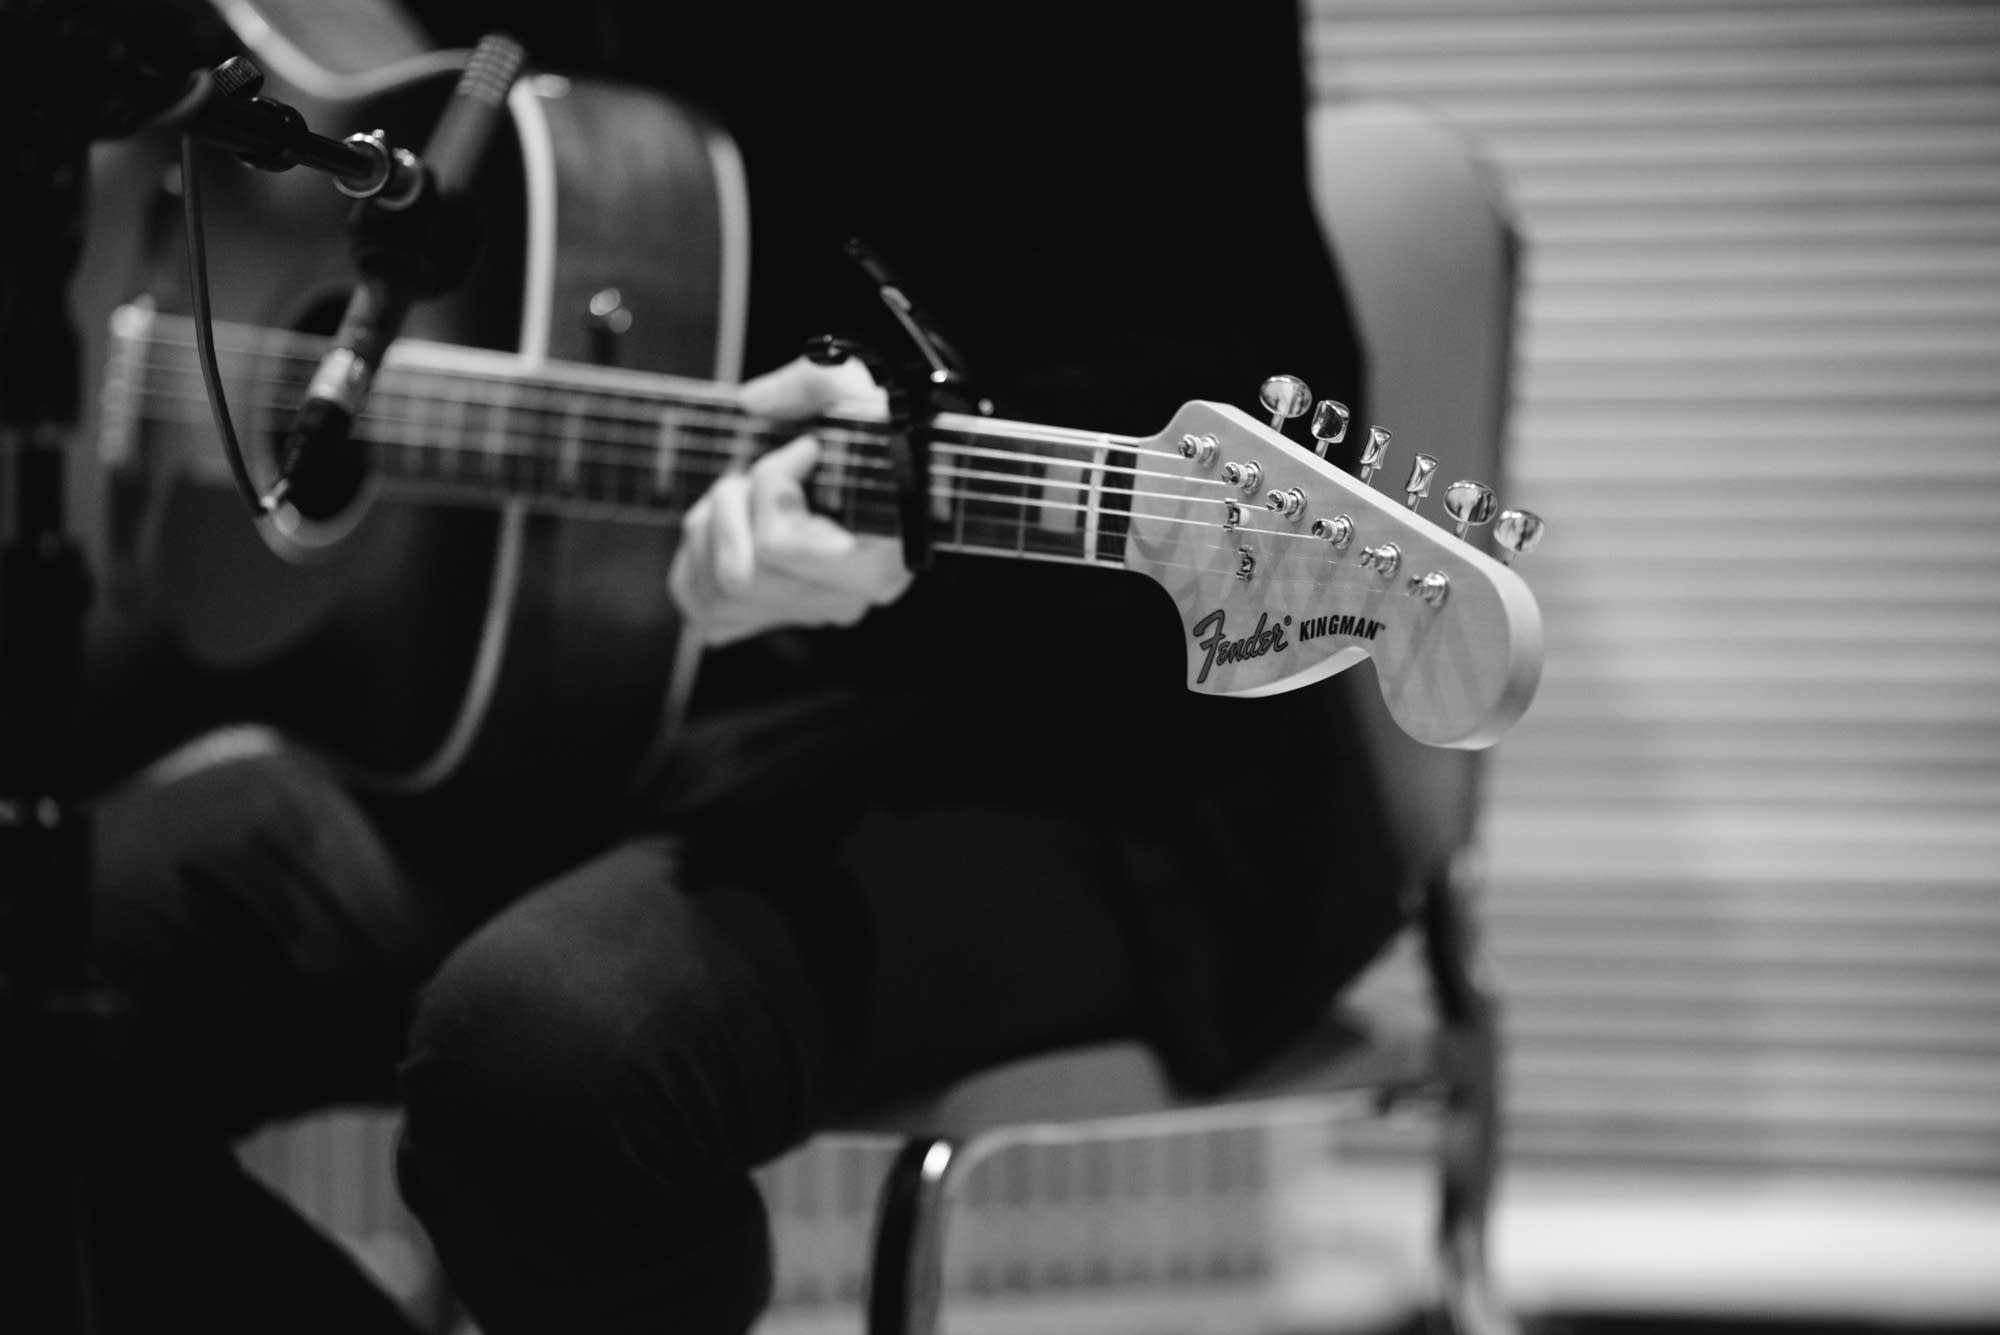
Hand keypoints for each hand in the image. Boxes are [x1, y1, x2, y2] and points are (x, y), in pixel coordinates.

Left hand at [667, 357, 912, 646]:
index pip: (777, 545)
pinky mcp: (772, 619)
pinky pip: (701, 609)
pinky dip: (697, 563)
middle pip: (738, 575)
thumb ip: (816, 382)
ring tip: (746, 495)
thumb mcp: (858, 391)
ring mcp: (806, 616)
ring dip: (711, 529)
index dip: (772, 484)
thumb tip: (753, 404)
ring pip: (717, 593)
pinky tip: (729, 530)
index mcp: (876, 561)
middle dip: (731, 507)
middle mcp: (844, 602)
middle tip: (759, 471)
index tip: (806, 447)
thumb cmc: (871, 435)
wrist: (877, 467)